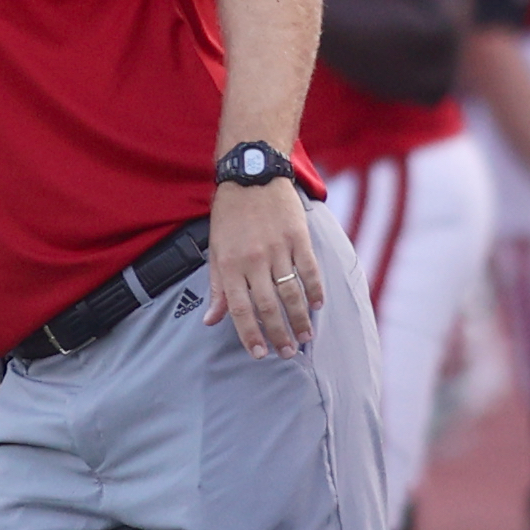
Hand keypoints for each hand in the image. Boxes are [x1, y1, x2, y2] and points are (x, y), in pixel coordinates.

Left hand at [209, 180, 317, 356]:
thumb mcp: (216, 250)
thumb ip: (218, 287)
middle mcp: (253, 259)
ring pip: (291, 292)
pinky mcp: (298, 236)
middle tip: (287, 353)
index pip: (239, 309)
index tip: (259, 354)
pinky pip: (309, 269)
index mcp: (229, 264)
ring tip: (305, 337)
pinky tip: (318, 306)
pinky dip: (315, 290)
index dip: (249, 335)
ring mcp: (277, 248)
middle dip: (279, 334)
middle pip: (268, 306)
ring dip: (300, 319)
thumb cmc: (230, 216)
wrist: (251, 175)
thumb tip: (211, 321)